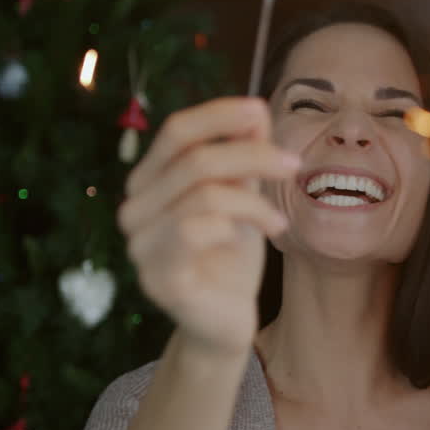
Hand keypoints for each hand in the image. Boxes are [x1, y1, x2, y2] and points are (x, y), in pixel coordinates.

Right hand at [118, 97, 299, 354]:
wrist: (226, 321)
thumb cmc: (231, 255)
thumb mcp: (242, 196)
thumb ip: (243, 155)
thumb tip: (256, 108)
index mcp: (150, 182)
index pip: (175, 131)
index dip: (217, 115)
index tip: (259, 109)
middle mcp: (134, 210)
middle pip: (194, 160)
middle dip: (252, 156)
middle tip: (294, 164)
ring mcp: (140, 246)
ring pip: (202, 195)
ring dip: (253, 201)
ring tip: (278, 220)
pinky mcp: (157, 278)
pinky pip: (193, 231)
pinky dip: (236, 226)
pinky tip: (261, 236)